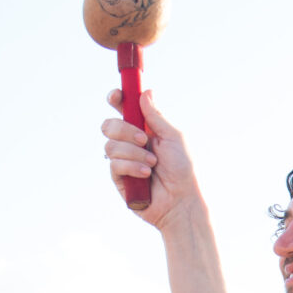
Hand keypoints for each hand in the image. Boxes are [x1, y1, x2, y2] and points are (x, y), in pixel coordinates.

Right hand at [101, 90, 200, 230]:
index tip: (117, 96)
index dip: (117, 99)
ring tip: (152, 164)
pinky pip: (114, 164)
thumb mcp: (173, 137)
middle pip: (109, 125)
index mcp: (144, 128)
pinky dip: (132, 166)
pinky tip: (146, 174)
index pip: (123, 109)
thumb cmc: (183, 168)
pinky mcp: (118, 178)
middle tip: (144, 139)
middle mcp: (131, 142)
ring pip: (110, 145)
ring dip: (134, 152)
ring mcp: (123, 160)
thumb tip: (146, 92)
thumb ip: (156, 116)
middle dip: (124, 129)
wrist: (181, 200)